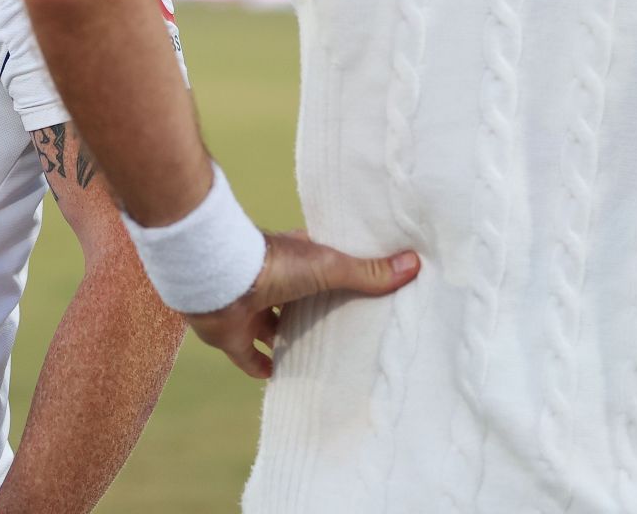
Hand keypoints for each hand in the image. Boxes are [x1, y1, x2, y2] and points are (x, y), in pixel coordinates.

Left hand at [188, 230, 418, 378]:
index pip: (317, 267)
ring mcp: (249, 310)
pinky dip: (260, 366)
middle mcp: (268, 284)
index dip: (334, 277)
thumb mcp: (329, 265)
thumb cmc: (275, 264)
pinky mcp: (232, 336)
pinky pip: (248, 357)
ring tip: (315, 356)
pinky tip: (277, 377)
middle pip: (294, 300)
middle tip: (341, 330)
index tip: (356, 290)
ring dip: (286, 339)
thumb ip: (367, 272)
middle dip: (311, 313)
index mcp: (290, 260)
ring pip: (270, 327)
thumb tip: (414, 264)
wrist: (221, 280)